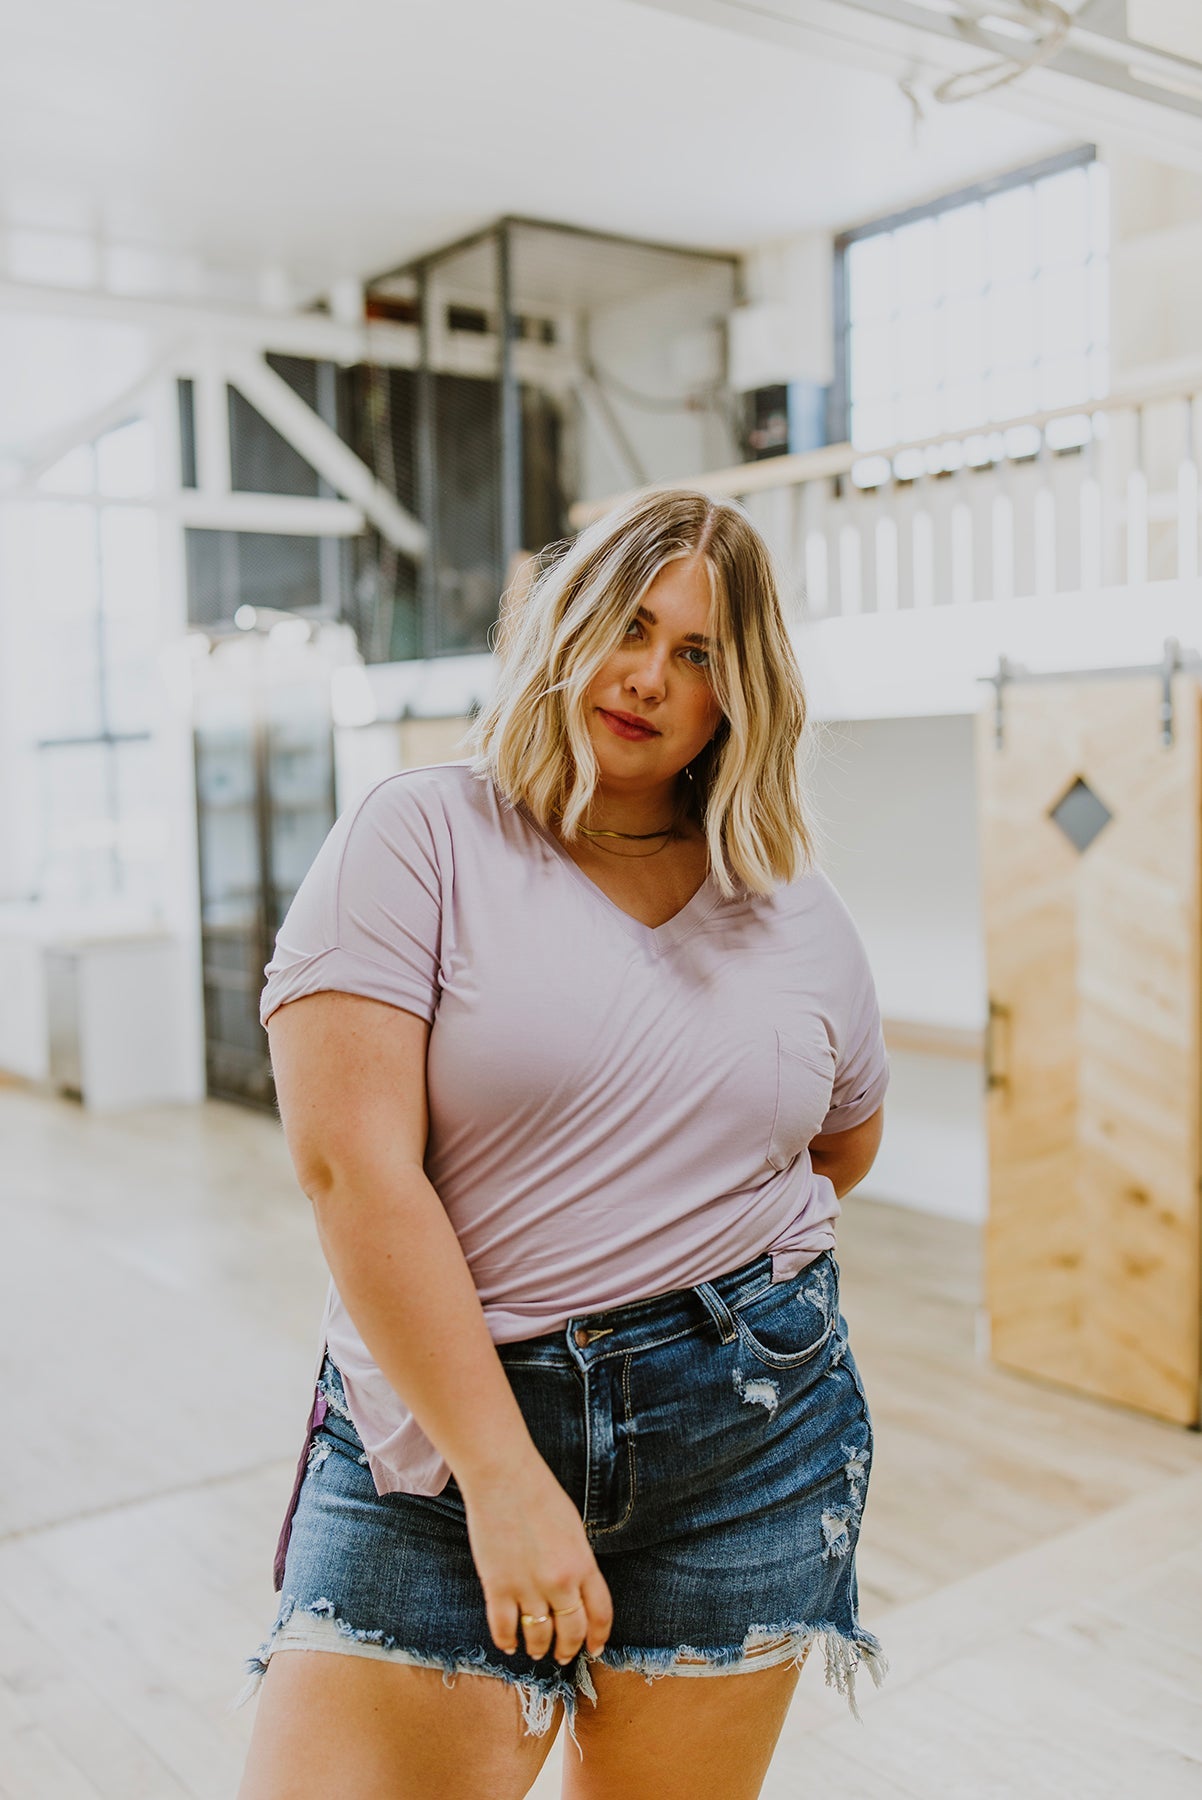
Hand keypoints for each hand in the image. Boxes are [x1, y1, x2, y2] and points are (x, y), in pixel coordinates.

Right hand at [459, 1458, 612, 1667]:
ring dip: (538, 1648)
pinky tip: (509, 1644)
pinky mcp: (498, 1587)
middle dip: (568, 1648)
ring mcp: (528, 1587)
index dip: (598, 1636)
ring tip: (536, 1650)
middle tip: (563, 1654)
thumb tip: (577, 1590)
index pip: (600, 1614)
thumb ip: (578, 1561)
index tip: (594, 1648)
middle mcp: (560, 1582)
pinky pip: (504, 1628)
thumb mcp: (573, 1528)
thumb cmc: (539, 1493)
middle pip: (571, 1632)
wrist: (503, 1476)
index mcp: (583, 1564)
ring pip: (538, 1636)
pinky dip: (507, 1642)